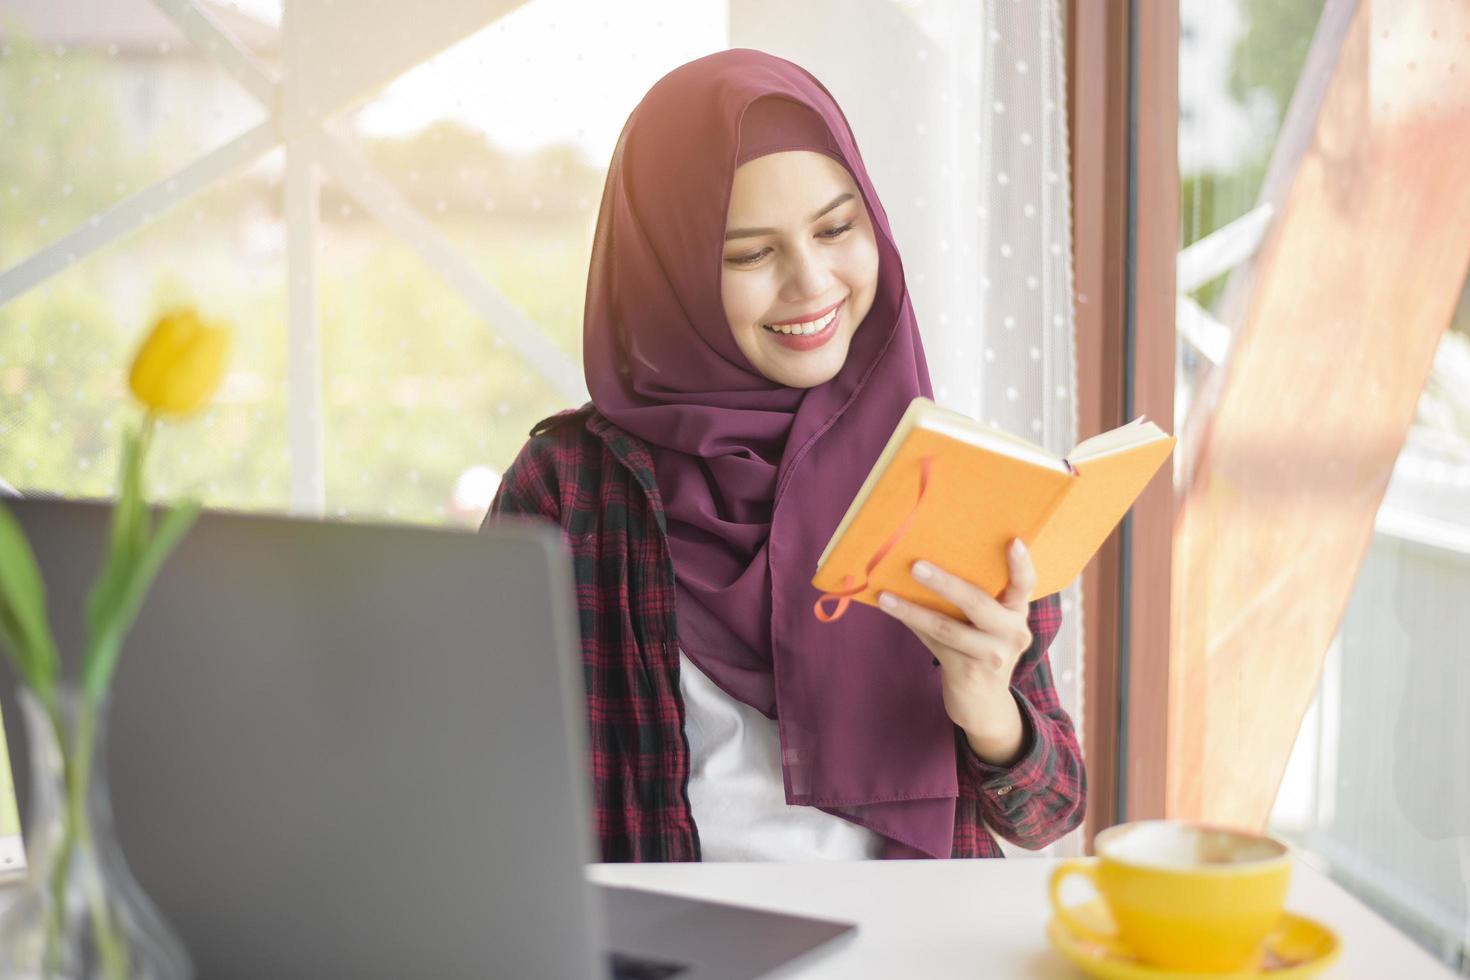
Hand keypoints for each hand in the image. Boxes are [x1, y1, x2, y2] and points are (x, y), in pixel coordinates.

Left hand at [877, 539, 1036, 763]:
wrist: (985, 704)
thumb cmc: (980, 648)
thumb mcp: (988, 625)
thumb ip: (974, 597)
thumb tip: (925, 559)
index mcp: (1017, 612)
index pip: (1026, 584)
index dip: (1021, 564)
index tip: (1013, 541)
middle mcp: (1012, 633)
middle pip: (978, 603)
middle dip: (945, 583)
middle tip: (916, 565)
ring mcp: (992, 655)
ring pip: (947, 627)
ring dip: (912, 610)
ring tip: (886, 597)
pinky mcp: (968, 672)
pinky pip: (934, 643)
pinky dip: (912, 624)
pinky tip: (892, 611)